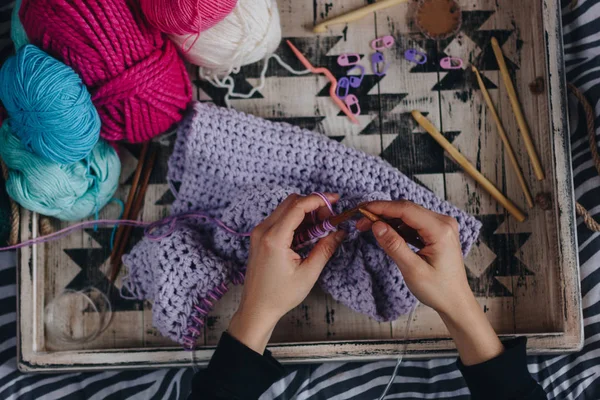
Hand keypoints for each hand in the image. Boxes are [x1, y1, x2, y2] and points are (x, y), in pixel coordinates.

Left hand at [228, 193, 345, 353]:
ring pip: (285, 209)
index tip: (335, 200)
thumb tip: (340, 232)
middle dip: (313, 206)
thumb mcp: (308, 273)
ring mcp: (259, 233)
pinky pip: (279, 219)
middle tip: (329, 219)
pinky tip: (307, 234)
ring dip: (304, 213)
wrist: (256, 309)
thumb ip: (325, 248)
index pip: (298, 206)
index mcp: (274, 238)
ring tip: (321, 229)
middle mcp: (263, 230)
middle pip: (291, 202)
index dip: (318, 200)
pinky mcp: (259, 237)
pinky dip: (295, 220)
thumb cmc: (280, 295)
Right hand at [357, 200, 503, 365]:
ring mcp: (441, 226)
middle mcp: (443, 222)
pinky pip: (414, 223)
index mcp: (440, 230)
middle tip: (361, 221)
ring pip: (409, 215)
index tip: (361, 209)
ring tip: (369, 227)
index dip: (382, 207)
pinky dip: (398, 226)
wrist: (455, 302)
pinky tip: (386, 233)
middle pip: (407, 209)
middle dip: (382, 213)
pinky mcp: (437, 232)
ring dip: (388, 219)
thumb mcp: (412, 269)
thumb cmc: (438, 289)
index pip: (406, 209)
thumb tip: (376, 225)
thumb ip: (394, 245)